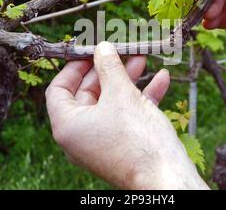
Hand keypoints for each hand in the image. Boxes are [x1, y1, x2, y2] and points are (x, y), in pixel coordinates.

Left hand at [46, 42, 208, 189]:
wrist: (166, 178)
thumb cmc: (138, 139)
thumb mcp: (121, 94)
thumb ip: (109, 67)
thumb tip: (102, 47)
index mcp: (68, 126)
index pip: (58, 89)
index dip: (74, 66)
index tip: (90, 51)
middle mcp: (80, 136)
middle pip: (88, 93)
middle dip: (108, 69)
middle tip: (120, 51)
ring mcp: (102, 142)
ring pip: (111, 102)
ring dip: (128, 79)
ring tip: (143, 58)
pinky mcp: (122, 146)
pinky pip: (128, 116)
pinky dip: (142, 98)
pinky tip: (162, 79)